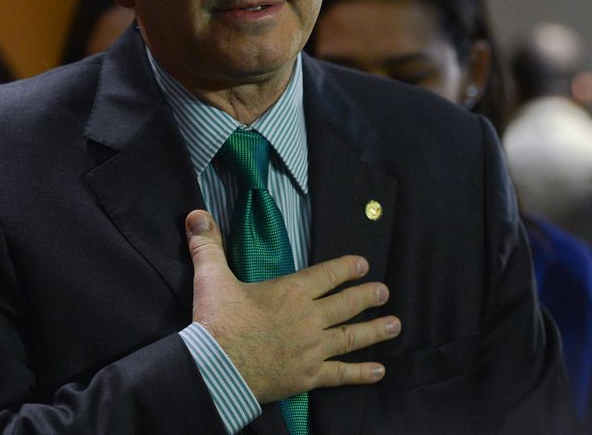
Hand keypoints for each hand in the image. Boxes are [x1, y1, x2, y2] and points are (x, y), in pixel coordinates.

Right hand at [185, 210, 400, 403]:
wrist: (215, 367)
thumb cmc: (217, 321)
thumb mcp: (211, 277)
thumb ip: (208, 245)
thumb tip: (196, 215)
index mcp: (292, 292)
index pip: (327, 274)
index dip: (347, 268)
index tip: (363, 264)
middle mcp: (309, 318)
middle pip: (346, 304)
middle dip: (367, 296)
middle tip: (384, 291)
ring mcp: (313, 348)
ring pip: (351, 336)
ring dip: (375, 330)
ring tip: (395, 323)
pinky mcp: (309, 376)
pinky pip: (341, 374)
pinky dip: (361, 373)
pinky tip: (379, 371)